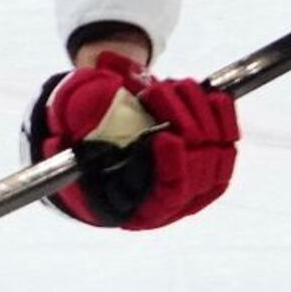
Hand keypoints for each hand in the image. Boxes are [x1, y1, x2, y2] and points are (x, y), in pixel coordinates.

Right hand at [23, 50, 240, 229]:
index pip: (166, 196)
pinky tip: (211, 94)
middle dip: (182, 123)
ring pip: (216, 154)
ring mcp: (195, 183)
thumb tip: (62, 142)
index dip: (172, 169)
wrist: (104, 121)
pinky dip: (223, 115)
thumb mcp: (69, 127)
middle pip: (197, 171)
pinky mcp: (212, 159)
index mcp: (132, 205)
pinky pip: (228, 142)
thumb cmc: (83, 133)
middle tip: (155, 92)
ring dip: (198, 113)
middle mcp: (167, 203)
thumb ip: (68, 132)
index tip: (165, 137)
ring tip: (170, 86)